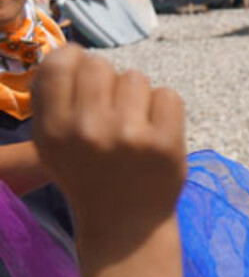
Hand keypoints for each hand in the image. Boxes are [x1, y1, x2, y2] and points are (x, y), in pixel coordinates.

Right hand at [32, 46, 185, 242]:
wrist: (127, 224)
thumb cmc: (89, 176)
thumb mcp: (53, 144)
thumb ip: (52, 98)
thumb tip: (70, 51)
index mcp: (53, 129)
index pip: (59, 62)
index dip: (74, 60)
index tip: (85, 76)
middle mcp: (87, 130)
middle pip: (100, 65)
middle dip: (108, 82)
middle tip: (112, 110)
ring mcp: (128, 136)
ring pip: (135, 77)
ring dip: (137, 97)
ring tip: (134, 126)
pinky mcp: (164, 144)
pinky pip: (167, 95)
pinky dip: (164, 109)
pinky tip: (156, 132)